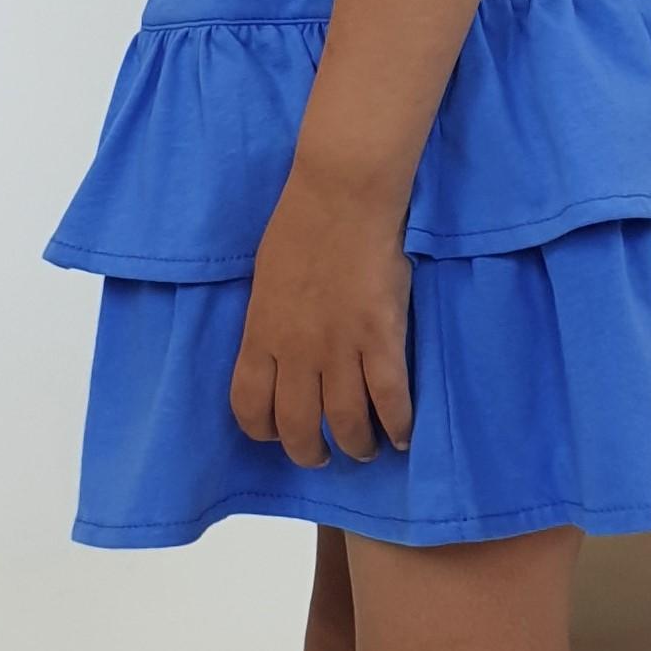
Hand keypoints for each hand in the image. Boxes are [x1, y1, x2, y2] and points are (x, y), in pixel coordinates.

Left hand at [229, 165, 415, 466]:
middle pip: (297, 426)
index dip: (262, 429)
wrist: (343, 196)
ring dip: (355, 445)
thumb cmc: (300, 225)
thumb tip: (278, 350)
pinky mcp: (381, 337)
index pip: (249, 405)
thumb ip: (270, 322)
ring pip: (345, 421)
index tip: (275, 432)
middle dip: (309, 452)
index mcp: (261, 334)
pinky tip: (401, 436)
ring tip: (363, 449)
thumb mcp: (265, 279)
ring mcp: (339, 347)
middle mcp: (296, 351)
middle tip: (322, 455)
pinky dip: (397, 425)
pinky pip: (389, 398)